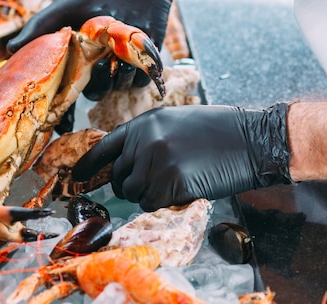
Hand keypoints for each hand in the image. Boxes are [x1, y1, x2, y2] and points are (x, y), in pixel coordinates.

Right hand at [6, 0, 194, 99]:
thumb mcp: (63, 8)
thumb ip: (38, 28)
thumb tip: (7, 50)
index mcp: (80, 55)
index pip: (71, 85)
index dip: (69, 95)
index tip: (67, 95)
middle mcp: (101, 61)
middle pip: (97, 90)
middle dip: (98, 84)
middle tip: (98, 65)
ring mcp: (124, 60)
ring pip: (119, 87)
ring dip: (118, 79)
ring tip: (117, 60)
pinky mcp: (147, 57)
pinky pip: (141, 80)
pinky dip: (138, 75)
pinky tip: (133, 58)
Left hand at [72, 104, 295, 210]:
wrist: (250, 138)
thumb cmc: (217, 130)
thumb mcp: (173, 122)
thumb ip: (146, 137)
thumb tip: (126, 160)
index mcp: (143, 124)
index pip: (104, 147)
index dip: (89, 164)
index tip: (76, 176)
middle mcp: (143, 142)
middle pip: (119, 177)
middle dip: (131, 185)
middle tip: (156, 182)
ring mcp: (155, 163)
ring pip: (134, 193)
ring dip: (149, 195)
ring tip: (174, 182)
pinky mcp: (170, 183)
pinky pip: (151, 204)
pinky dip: (162, 203)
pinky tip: (181, 190)